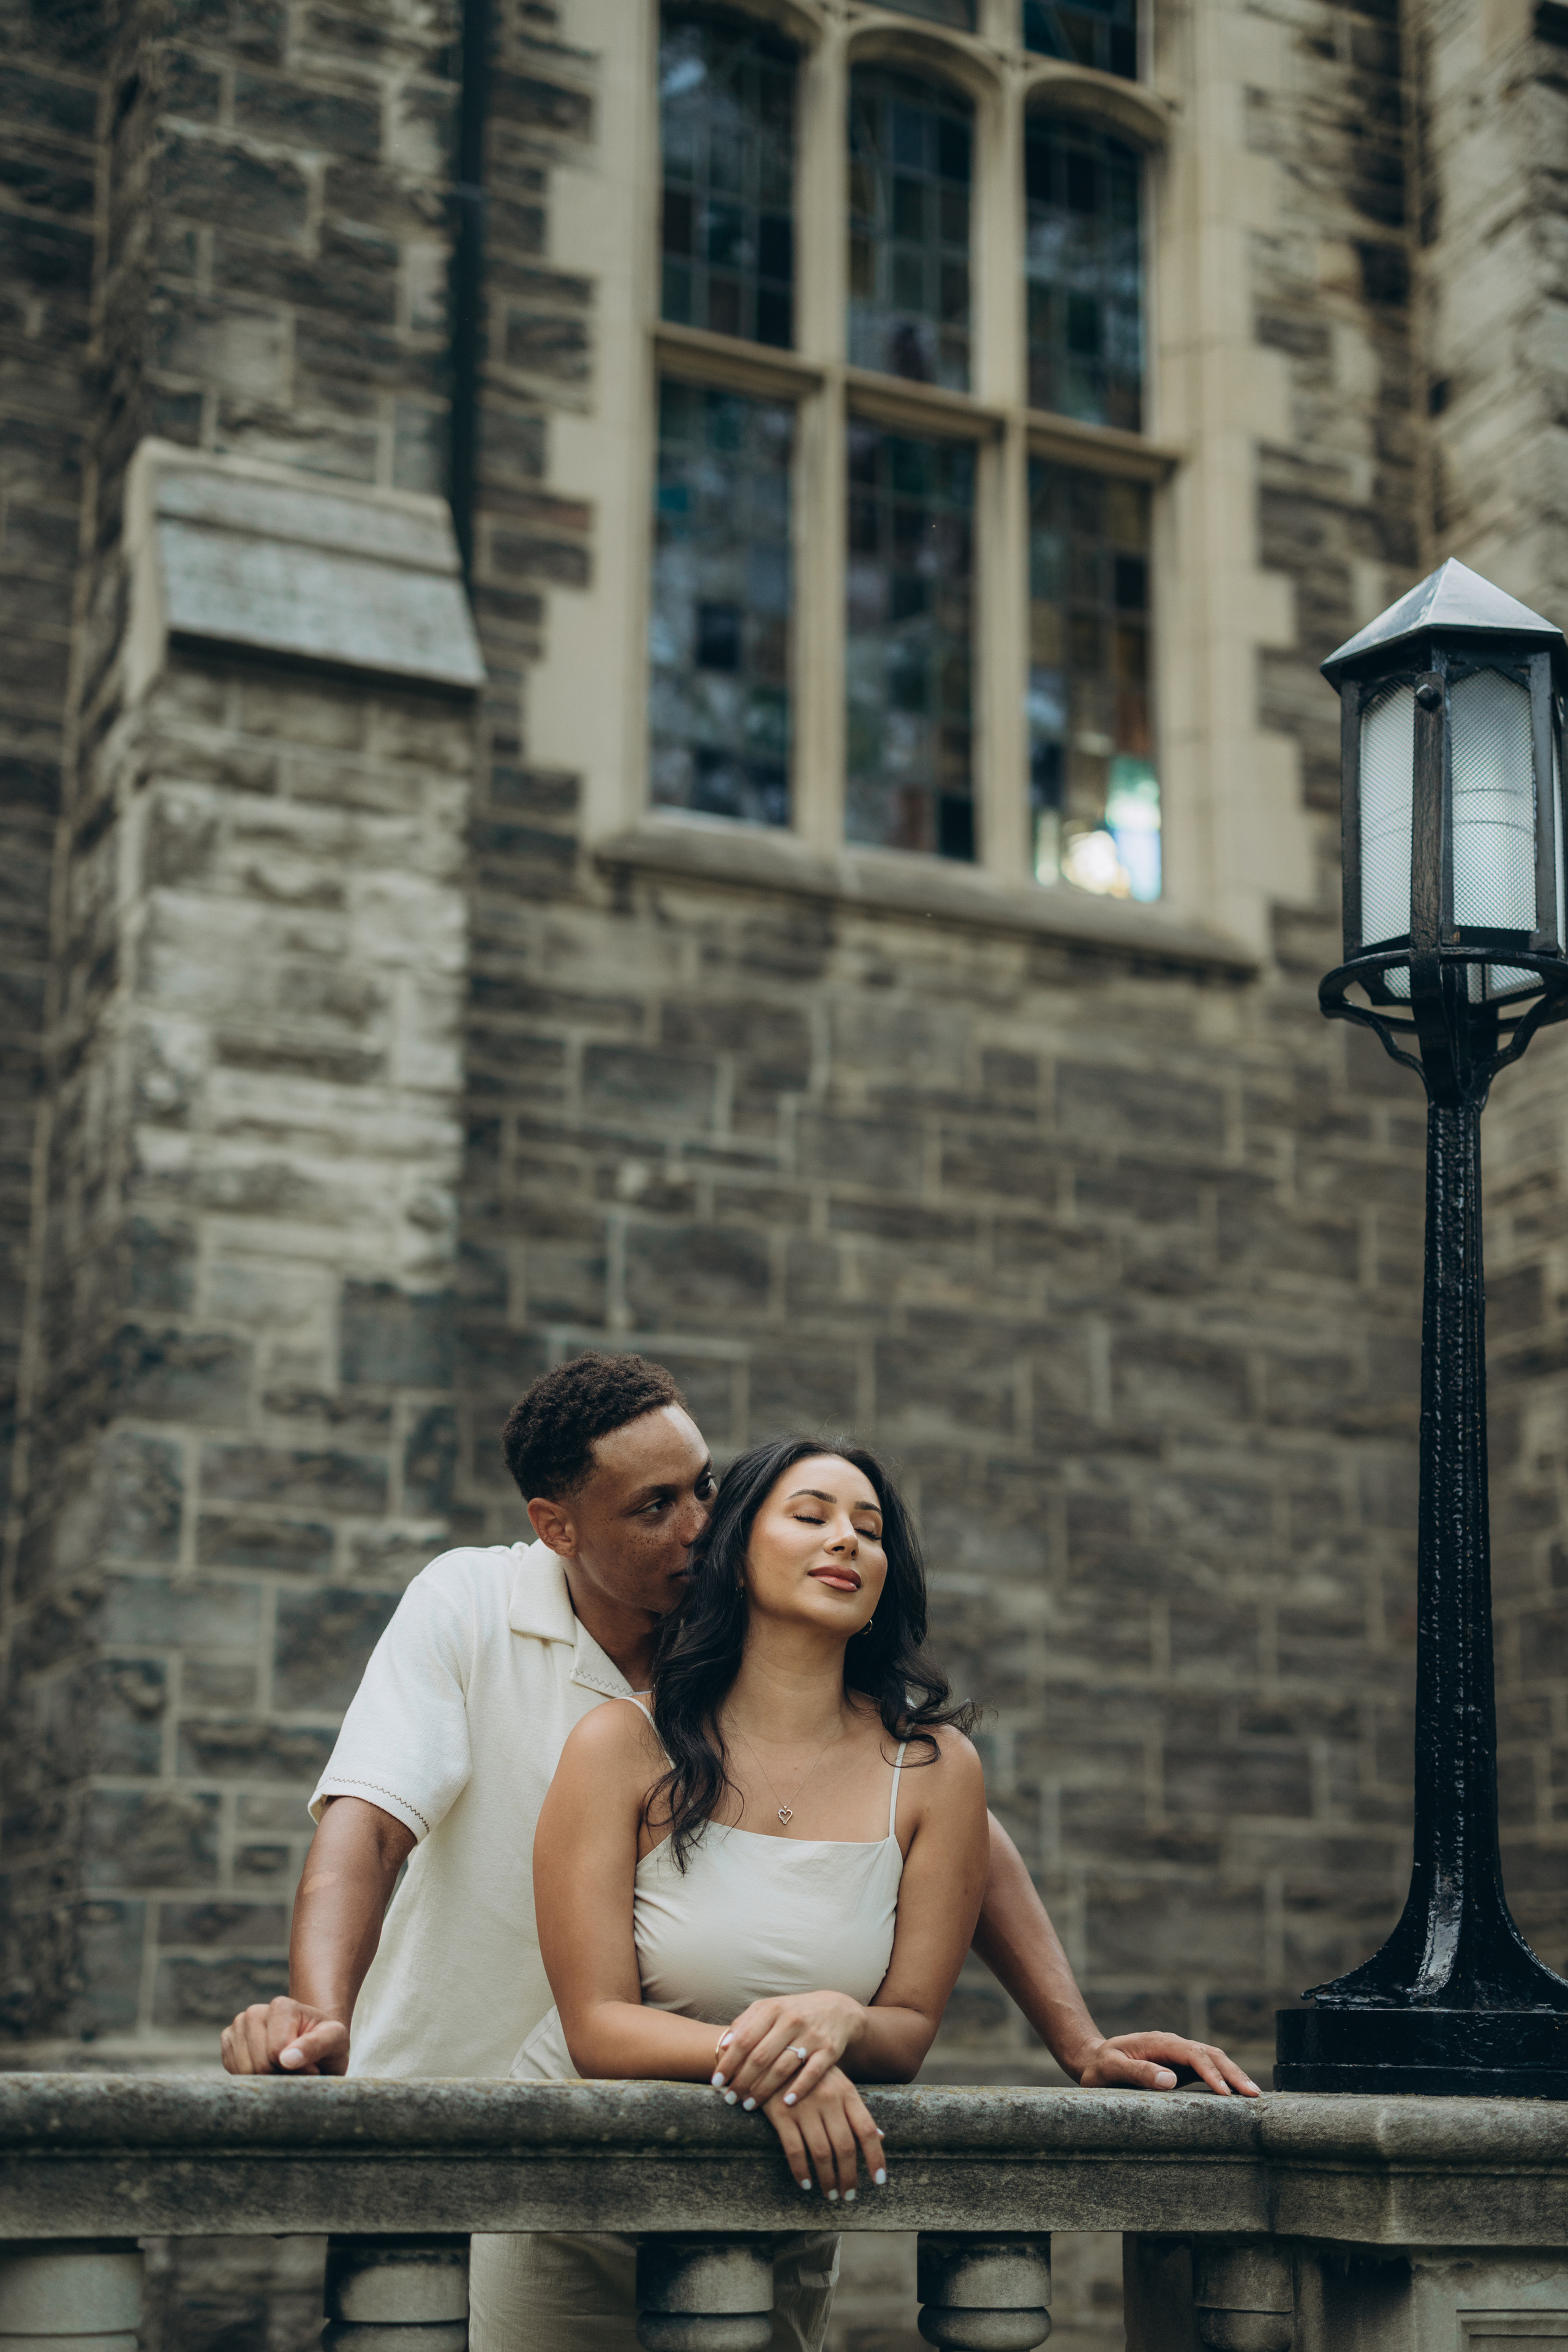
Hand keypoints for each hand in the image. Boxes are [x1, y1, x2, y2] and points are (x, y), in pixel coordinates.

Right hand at [220, 1995, 349, 2075]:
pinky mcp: (228, 2043)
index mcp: (281, 2006)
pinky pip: (233, 2073)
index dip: (296, 2070)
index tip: (313, 2067)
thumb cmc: (327, 2043)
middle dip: (281, 2077)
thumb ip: (315, 2046)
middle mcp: (254, 2012)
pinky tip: (268, 2070)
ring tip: (286, 2070)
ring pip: (244, 2072)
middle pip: (258, 2065)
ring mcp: (238, 2026)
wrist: (312, 2044)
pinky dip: (252, 2080)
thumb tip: (286, 2059)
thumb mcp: (335, 2042)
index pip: (276, 2052)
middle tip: (300, 2071)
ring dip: (267, 2080)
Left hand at [710, 1991, 864, 2111]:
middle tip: (730, 2099)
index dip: (729, 2062)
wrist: (836, 2009)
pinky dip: (798, 2089)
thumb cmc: (794, 2013)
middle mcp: (791, 2020)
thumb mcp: (770, 2009)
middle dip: (742, 2081)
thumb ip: (746, 2023)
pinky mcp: (829, 2050)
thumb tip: (724, 2045)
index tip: (717, 2082)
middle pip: (760, 2056)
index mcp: (773, 2009)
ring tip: (748, 2105)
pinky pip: (811, 2073)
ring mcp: (811, 2035)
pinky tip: (785, 2104)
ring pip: (782, 2068)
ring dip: (763, 2090)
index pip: (744, 2038)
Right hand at [763, 2063, 885, 2200]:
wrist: (775, 2053)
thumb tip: (880, 2137)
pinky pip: (795, 2150)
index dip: (875, 2157)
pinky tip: (805, 2183)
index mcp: (846, 2092)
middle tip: (848, 2195)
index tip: (879, 2181)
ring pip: (822, 2153)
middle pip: (845, 2147)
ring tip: (830, 2193)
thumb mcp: (838, 2084)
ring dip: (827, 2179)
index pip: (867, 2130)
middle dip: (849, 2177)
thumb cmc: (810, 2073)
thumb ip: (856, 2110)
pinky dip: (801, 2171)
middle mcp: (828, 2099)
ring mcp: (805, 2106)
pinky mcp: (782, 2114)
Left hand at [1075, 2031, 1260, 2096]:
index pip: (1192, 2054)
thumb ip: (1138, 2072)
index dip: (1211, 2072)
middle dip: (1233, 2072)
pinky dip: (1224, 2080)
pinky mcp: (1180, 2068)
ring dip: (1233, 2075)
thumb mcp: (1111, 2068)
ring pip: (1213, 2060)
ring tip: (1253, 2096)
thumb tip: (1170, 2080)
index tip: (1225, 2093)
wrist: (1094, 2060)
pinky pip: (1206, 2070)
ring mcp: (1178, 2056)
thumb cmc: (1100, 2066)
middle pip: (1210, 2053)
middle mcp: (1172, 2046)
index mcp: (1158, 2042)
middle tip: (1254, 2095)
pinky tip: (1236, 2095)